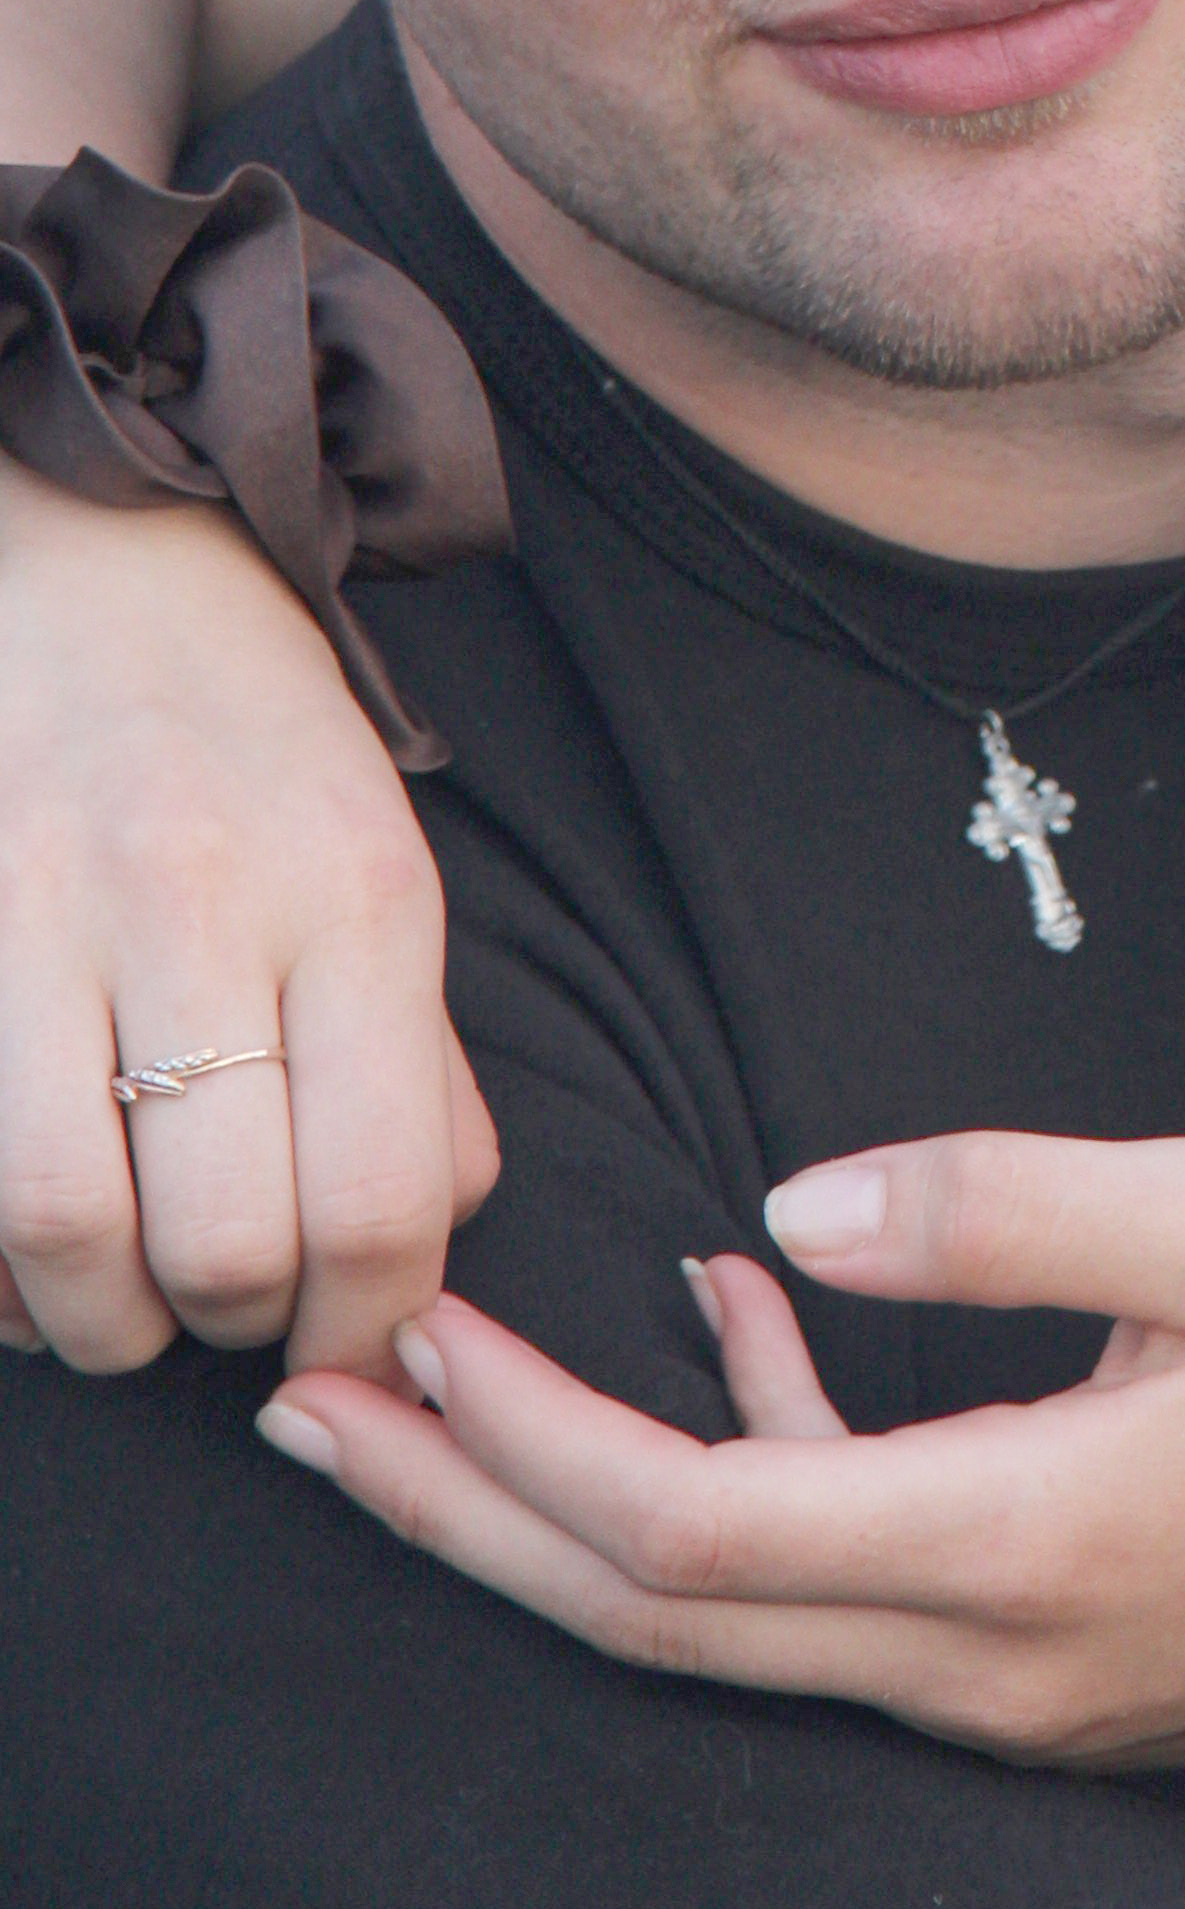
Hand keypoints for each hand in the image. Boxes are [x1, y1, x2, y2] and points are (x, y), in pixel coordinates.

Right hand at [0, 468, 487, 1375]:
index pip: (384, 1196)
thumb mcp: (386, 862)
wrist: (107, 563)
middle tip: (231, 1301)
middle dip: (232, 1321)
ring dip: (103, 1318)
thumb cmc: (258, 741)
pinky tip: (27, 1260)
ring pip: (71, 1232)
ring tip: (126, 1295)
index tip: (349, 1346)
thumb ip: (420, 1059)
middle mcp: (208, 903)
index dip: (367, 1323)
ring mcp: (47, 913)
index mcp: (359, 891)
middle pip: (225, 1239)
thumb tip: (421, 1251)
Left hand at [258, 1132, 1184, 1760]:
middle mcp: (974, 1662)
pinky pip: (827, 1599)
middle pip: (645, 1615)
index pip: (690, 1528)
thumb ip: (1007, 1197)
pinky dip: (745, 1471)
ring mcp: (998, 1693)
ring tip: (432, 1392)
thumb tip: (791, 1208)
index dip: (526, 1437)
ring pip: (717, 1624)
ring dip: (561, 1509)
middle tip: (301, 1413)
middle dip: (456, 1514)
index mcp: (1012, 1545)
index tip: (414, 1330)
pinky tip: (728, 1316)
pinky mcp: (1032, 1674)